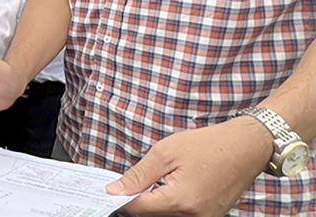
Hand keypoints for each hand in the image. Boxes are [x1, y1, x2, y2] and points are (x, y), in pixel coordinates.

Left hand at [106, 117, 272, 215]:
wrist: (245, 147)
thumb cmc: (208, 145)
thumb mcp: (165, 152)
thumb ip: (138, 175)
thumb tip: (116, 190)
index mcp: (181, 201)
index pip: (139, 209)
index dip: (121, 200)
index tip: (108, 193)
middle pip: (152, 216)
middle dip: (137, 202)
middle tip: (126, 186)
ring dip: (153, 205)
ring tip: (147, 185)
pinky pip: (182, 216)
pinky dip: (169, 206)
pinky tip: (164, 190)